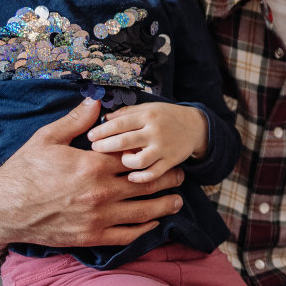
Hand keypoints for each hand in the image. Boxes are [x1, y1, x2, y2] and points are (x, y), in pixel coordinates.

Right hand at [0, 97, 185, 252]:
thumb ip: (76, 121)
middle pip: (146, 184)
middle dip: (167, 180)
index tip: (165, 152)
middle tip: (180, 177)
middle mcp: (101, 192)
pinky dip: (144, 230)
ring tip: (177, 201)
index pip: (135, 158)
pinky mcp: (92, 237)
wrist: (4, 208)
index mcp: (93, 165)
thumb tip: (95, 101)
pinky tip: (153, 224)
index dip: (153, 154)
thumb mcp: (47, 138)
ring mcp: (98, 217)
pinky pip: (127, 236)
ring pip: (143, 212)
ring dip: (164, 206)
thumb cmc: (24, 170)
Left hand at [86, 102, 208, 182]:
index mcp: (148, 115)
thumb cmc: (165, 116)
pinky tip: (130, 176)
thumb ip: (125, 113)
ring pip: (138, 160)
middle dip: (106, 146)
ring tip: (118, 160)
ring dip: (123, 162)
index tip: (90, 136)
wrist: (195, 127)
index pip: (119, 123)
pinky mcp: (171, 162)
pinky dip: (140, 177)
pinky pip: (153, 174)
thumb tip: (103, 119)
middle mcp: (155, 131)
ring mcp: (164, 148)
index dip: (102, 131)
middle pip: (124, 141)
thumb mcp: (147, 108)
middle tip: (96, 149)